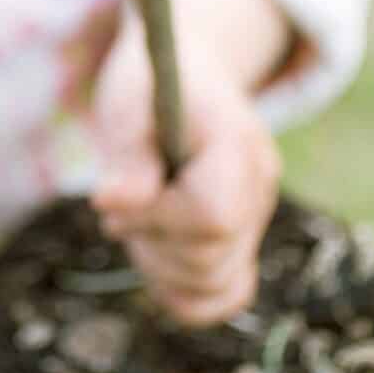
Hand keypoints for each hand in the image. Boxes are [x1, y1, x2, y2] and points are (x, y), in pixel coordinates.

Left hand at [91, 0, 288, 326]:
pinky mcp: (242, 243)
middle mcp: (259, 186)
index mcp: (237, 145)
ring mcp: (256, 217)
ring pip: (214, 285)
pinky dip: (182, 287)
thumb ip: (127, 154)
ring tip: (141, 217)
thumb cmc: (152, 85)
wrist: (185, 75)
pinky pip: (224, 296)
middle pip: (210, 258)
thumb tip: (114, 203)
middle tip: (123, 201)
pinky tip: (157, 248)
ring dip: (160, 264)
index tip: (119, 193)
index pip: (213, 217)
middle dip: (150, 240)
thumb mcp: (129, 103)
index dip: (156, 216)